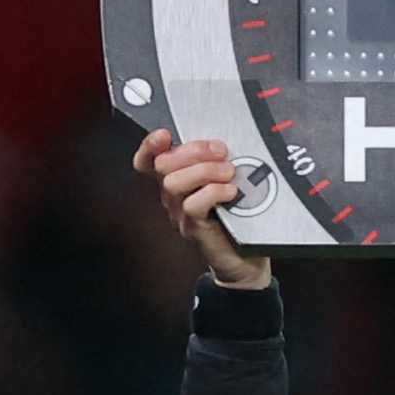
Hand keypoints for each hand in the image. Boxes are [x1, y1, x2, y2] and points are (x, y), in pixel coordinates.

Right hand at [134, 130, 274, 289]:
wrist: (244, 260)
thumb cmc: (238, 216)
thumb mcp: (227, 181)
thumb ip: (217, 162)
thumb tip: (222, 142)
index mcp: (178, 179)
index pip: (149, 159)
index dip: (150, 146)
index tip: (165, 135)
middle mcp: (173, 196)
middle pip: (163, 164)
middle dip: (193, 150)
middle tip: (221, 152)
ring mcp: (180, 213)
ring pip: (174, 183)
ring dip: (205, 171)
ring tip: (229, 173)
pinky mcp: (193, 229)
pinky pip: (192, 205)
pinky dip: (213, 192)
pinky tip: (230, 192)